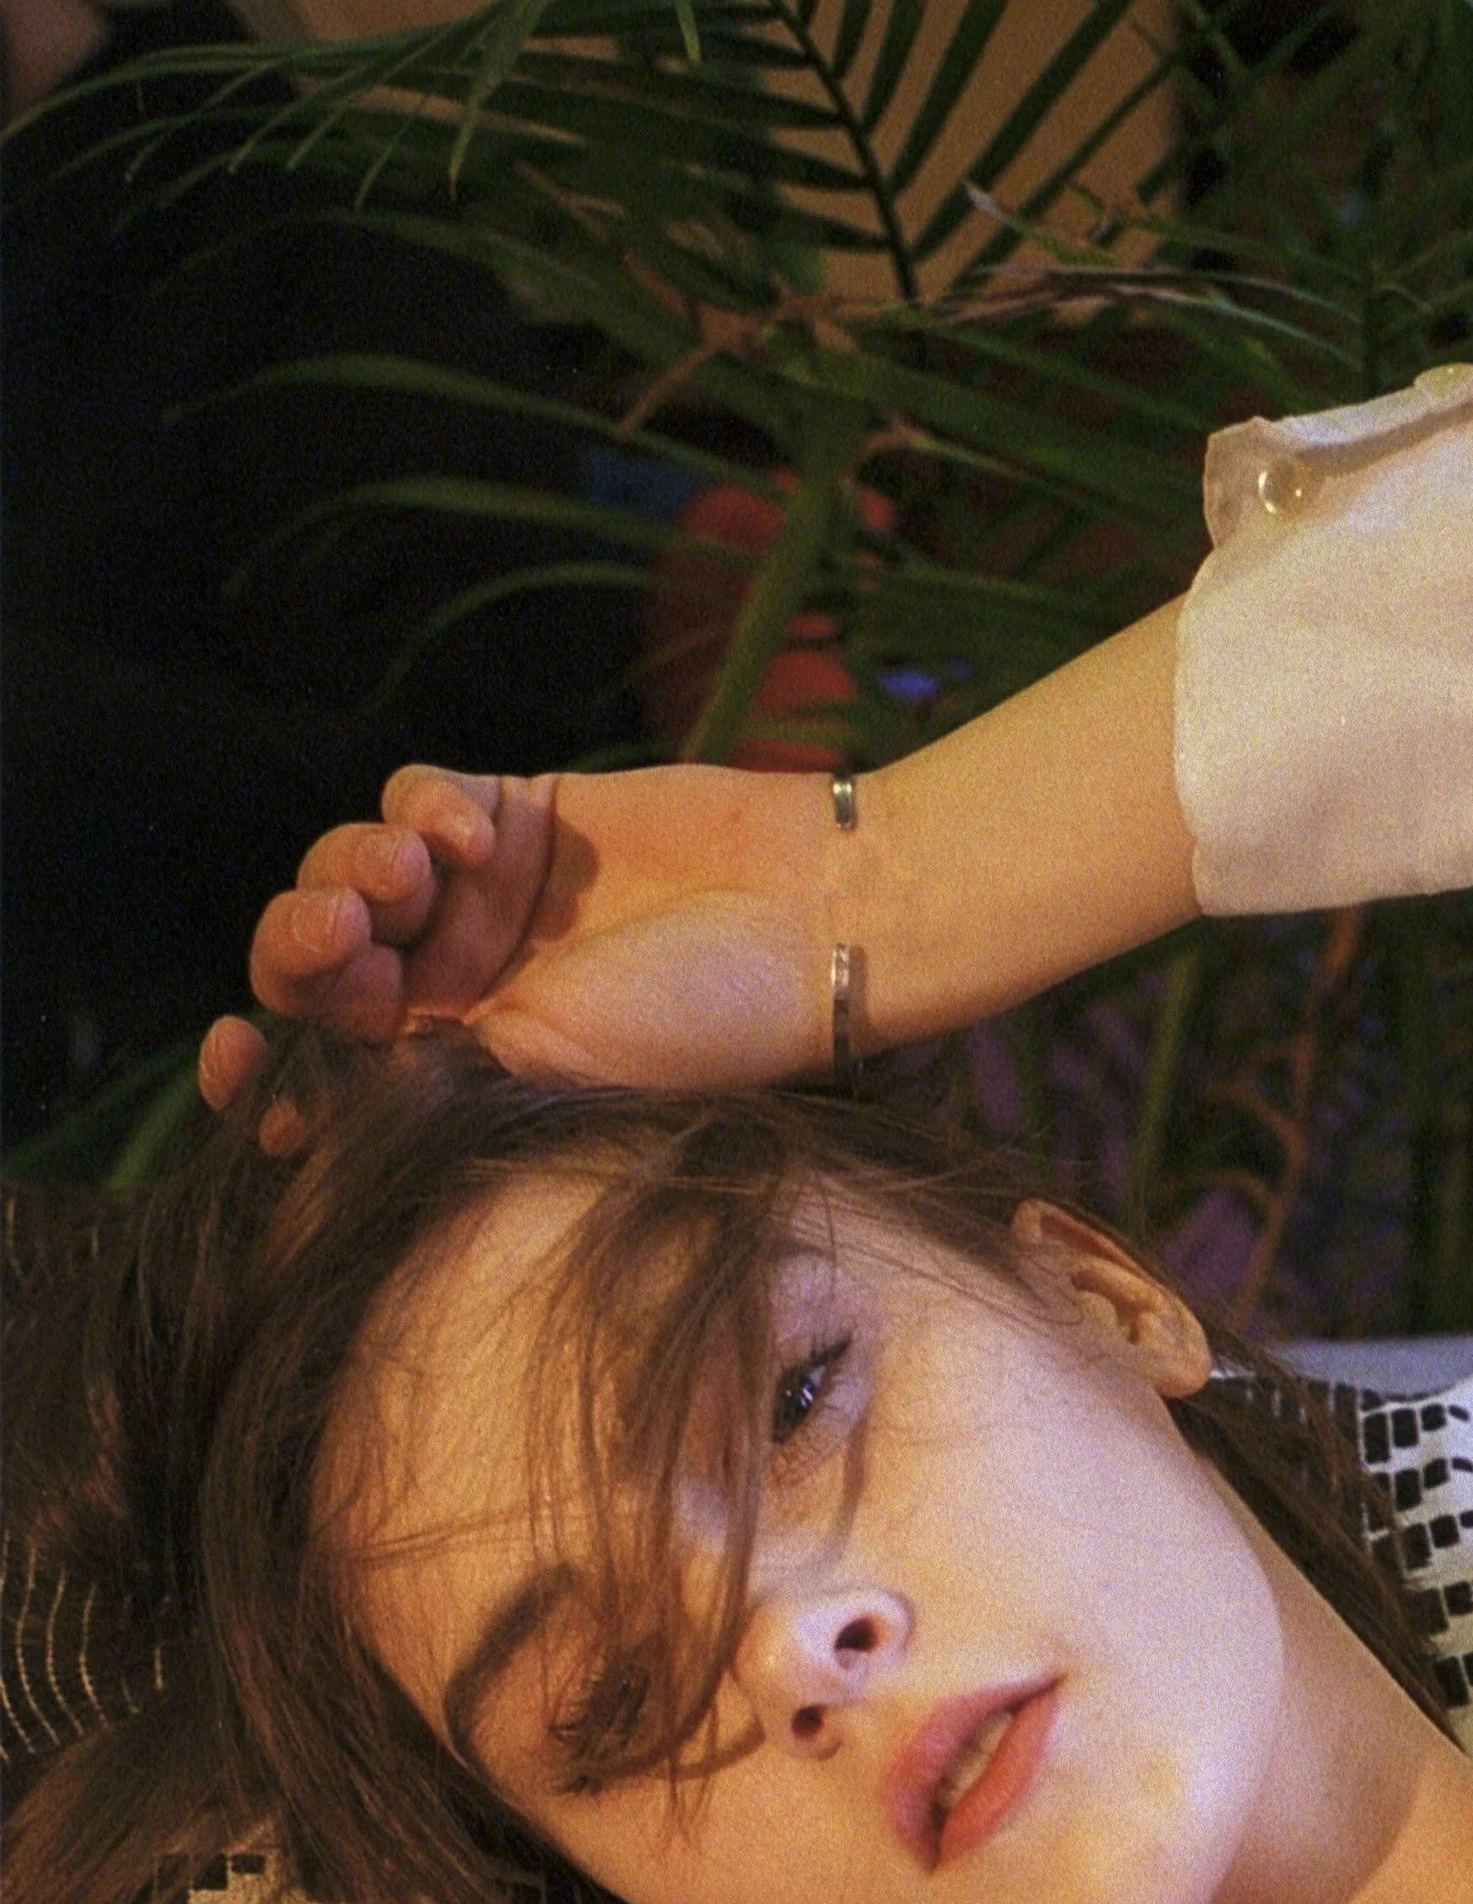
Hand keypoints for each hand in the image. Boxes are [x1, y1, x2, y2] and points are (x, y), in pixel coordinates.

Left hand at [198, 762, 837, 1119]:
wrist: (808, 924)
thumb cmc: (696, 1034)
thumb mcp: (545, 1082)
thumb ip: (418, 1079)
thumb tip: (289, 1105)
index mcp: (457, 1080)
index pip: (322, 1078)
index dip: (259, 1067)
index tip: (234, 1052)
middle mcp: (455, 994)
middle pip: (313, 965)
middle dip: (303, 946)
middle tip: (346, 936)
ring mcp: (477, 901)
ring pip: (347, 871)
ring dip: (355, 869)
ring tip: (413, 875)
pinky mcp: (509, 814)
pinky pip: (411, 798)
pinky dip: (417, 808)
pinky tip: (470, 832)